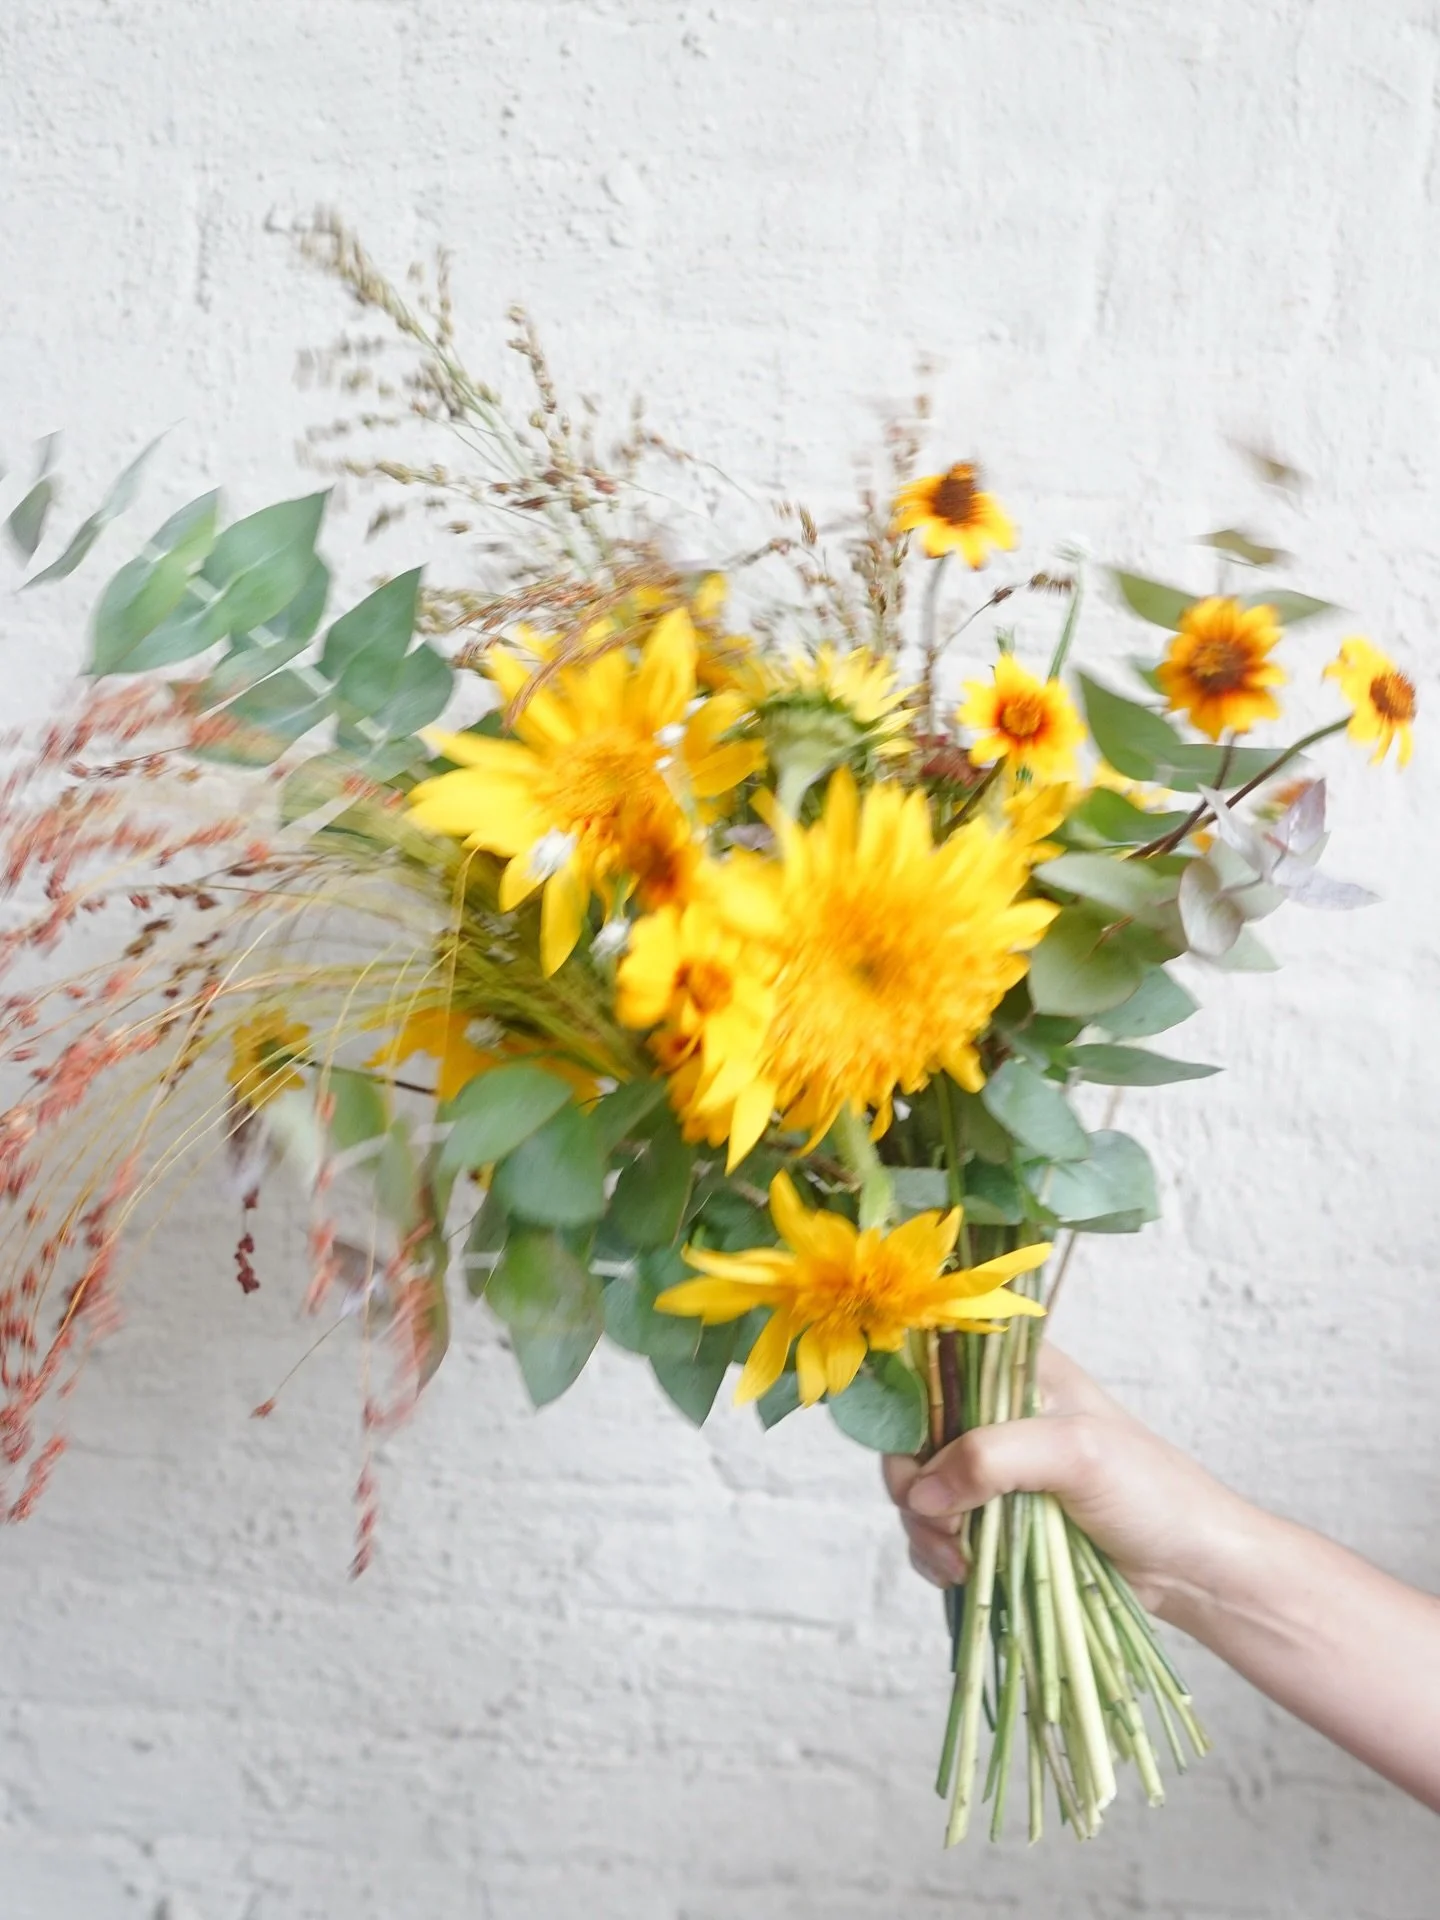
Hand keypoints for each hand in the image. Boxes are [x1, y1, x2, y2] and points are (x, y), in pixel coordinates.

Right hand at [883, 1345, 1252, 1618]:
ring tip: (960, 1563)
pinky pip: (936, 1531)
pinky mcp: (995, 1519)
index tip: (916, 1457)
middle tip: (942, 1528)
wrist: (1191, 1566)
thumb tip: (920, 1494)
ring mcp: (994, 1469)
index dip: (910, 1408)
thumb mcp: (1076, 1455)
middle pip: (914, 1436)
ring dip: (925, 1529)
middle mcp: (996, 1413)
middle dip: (916, 1486)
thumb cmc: (1151, 1492)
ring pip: (920, 1489)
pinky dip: (936, 1553)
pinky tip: (960, 1574)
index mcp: (1015, 1373)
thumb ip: (993, 1457)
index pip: (933, 1367)